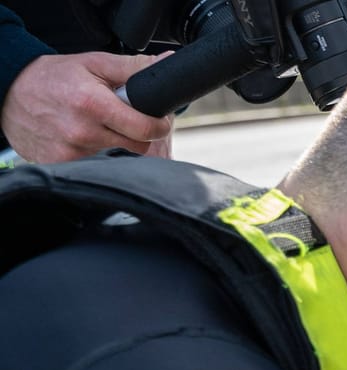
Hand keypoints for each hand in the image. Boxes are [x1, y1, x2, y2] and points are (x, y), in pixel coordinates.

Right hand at [1, 53, 173, 162]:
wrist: (8, 92)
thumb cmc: (53, 77)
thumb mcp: (93, 64)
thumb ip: (134, 68)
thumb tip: (167, 64)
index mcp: (93, 105)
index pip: (147, 130)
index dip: (158, 125)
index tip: (155, 119)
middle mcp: (82, 132)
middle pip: (138, 147)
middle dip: (139, 133)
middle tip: (126, 119)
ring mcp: (71, 152)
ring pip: (117, 156)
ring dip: (116, 143)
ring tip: (99, 124)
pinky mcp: (61, 164)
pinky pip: (95, 164)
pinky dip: (96, 153)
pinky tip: (84, 136)